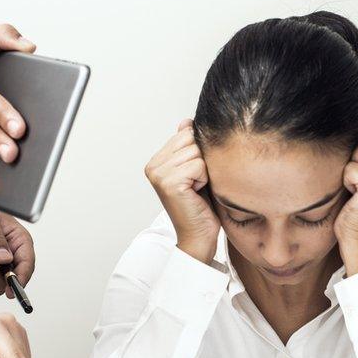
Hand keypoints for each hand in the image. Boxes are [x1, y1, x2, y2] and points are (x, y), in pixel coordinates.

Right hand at [144, 119, 219, 263]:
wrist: (199, 236)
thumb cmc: (201, 205)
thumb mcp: (195, 170)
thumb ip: (188, 147)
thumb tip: (186, 122)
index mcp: (156, 161)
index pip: (185, 133)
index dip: (199, 152)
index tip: (195, 175)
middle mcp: (153, 166)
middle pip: (191, 140)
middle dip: (202, 160)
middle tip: (197, 183)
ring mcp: (158, 174)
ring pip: (196, 152)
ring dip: (204, 171)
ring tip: (197, 188)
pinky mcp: (169, 183)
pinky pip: (198, 165)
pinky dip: (204, 179)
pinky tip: (197, 193)